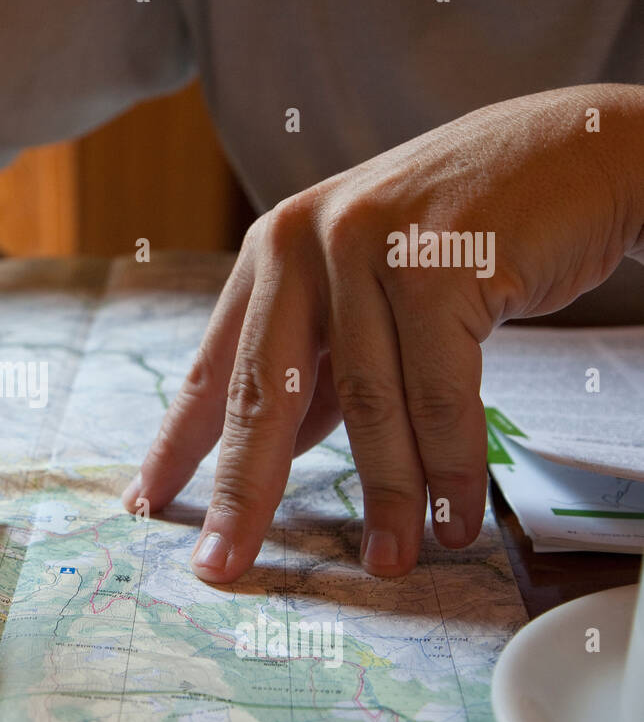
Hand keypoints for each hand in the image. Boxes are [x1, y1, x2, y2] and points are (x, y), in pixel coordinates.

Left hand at [124, 85, 643, 580]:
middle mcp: (302, 242)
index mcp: (271, 253)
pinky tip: (455, 516)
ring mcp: (366, 246)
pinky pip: (440, 395)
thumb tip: (275, 454)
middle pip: (263, 395)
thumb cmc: (462, 235)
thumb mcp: (365, 293)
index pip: (214, 368)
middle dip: (243, 494)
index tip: (146, 504)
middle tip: (223, 567)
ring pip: (364, 405)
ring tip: (389, 561)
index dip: (179, 444)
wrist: (575, 154)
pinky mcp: (437, 262)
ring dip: (384, 497)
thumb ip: (319, 364)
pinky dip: (451, 466)